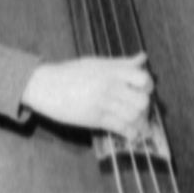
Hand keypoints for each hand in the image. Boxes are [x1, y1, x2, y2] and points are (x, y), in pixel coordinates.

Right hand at [24, 53, 157, 138]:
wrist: (45, 85)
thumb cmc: (70, 72)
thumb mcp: (97, 63)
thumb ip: (122, 63)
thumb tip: (143, 58)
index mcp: (112, 71)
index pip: (143, 79)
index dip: (148, 87)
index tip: (145, 91)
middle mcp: (110, 86)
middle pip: (142, 101)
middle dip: (146, 108)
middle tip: (143, 111)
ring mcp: (103, 103)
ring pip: (133, 116)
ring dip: (140, 124)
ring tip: (141, 126)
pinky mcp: (95, 118)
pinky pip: (120, 128)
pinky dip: (131, 133)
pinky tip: (133, 134)